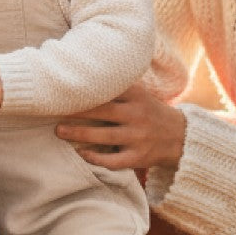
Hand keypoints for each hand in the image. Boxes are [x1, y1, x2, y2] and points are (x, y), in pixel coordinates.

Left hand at [55, 82, 186, 170]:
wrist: (181, 137)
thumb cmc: (151, 113)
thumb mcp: (141, 95)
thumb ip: (119, 87)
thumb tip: (85, 74)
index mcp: (137, 96)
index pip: (109, 89)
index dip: (87, 89)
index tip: (65, 87)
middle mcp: (137, 115)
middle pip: (102, 111)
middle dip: (76, 111)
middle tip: (53, 109)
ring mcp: (138, 138)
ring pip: (103, 136)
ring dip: (79, 134)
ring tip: (59, 131)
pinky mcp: (138, 157)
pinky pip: (113, 160)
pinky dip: (95, 158)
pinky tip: (81, 154)